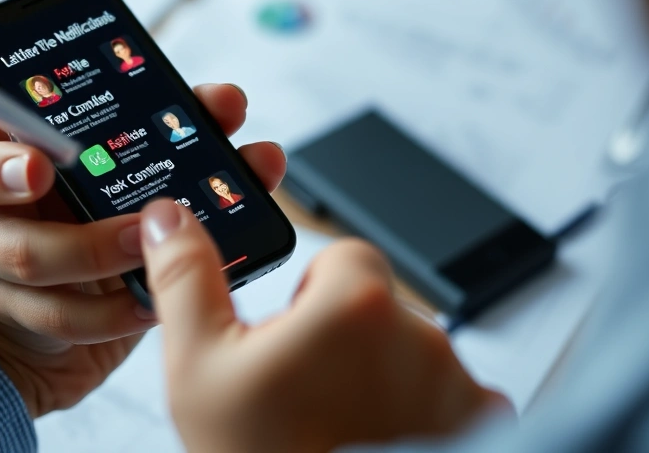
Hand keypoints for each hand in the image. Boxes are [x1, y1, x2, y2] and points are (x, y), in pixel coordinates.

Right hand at [0, 83, 287, 417]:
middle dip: (86, 242)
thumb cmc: (88, 184)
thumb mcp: (116, 146)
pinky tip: (153, 304)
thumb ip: (166, 119)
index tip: (39, 169)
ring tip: (157, 264)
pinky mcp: (23, 312)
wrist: (57, 257)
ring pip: (39, 287)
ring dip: (104, 275)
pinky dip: (113, 315)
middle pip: (14, 239)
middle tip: (142, 231)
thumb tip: (226, 102)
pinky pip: (62, 321)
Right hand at [140, 199, 509, 452]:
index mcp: (354, 305)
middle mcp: (420, 337)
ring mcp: (456, 385)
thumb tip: (168, 218)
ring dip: (380, 376)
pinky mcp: (479, 423)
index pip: (344, 256)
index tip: (292, 338)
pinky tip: (379, 441)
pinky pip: (450, 395)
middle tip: (304, 394)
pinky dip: (421, 413)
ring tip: (338, 426)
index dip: (310, 294)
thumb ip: (186, 279)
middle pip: (377, 308)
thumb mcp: (200, 367)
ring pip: (409, 352)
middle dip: (343, 339)